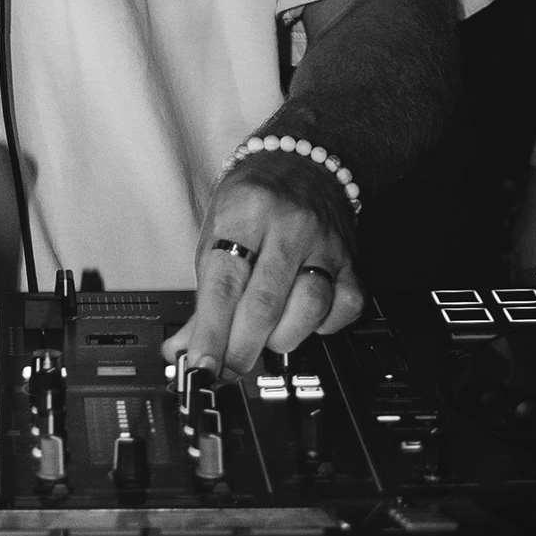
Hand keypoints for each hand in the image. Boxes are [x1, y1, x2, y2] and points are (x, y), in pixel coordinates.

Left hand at [164, 155, 363, 375]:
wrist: (306, 163)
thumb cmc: (254, 201)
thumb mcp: (216, 232)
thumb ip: (204, 295)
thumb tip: (182, 350)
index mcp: (245, 211)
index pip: (224, 284)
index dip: (211, 332)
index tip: (200, 365)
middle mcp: (289, 225)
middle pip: (264, 303)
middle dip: (241, 349)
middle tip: (225, 371)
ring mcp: (325, 243)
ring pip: (308, 309)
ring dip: (281, 338)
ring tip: (264, 337)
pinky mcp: (353, 261)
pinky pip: (343, 309)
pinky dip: (322, 327)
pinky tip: (304, 319)